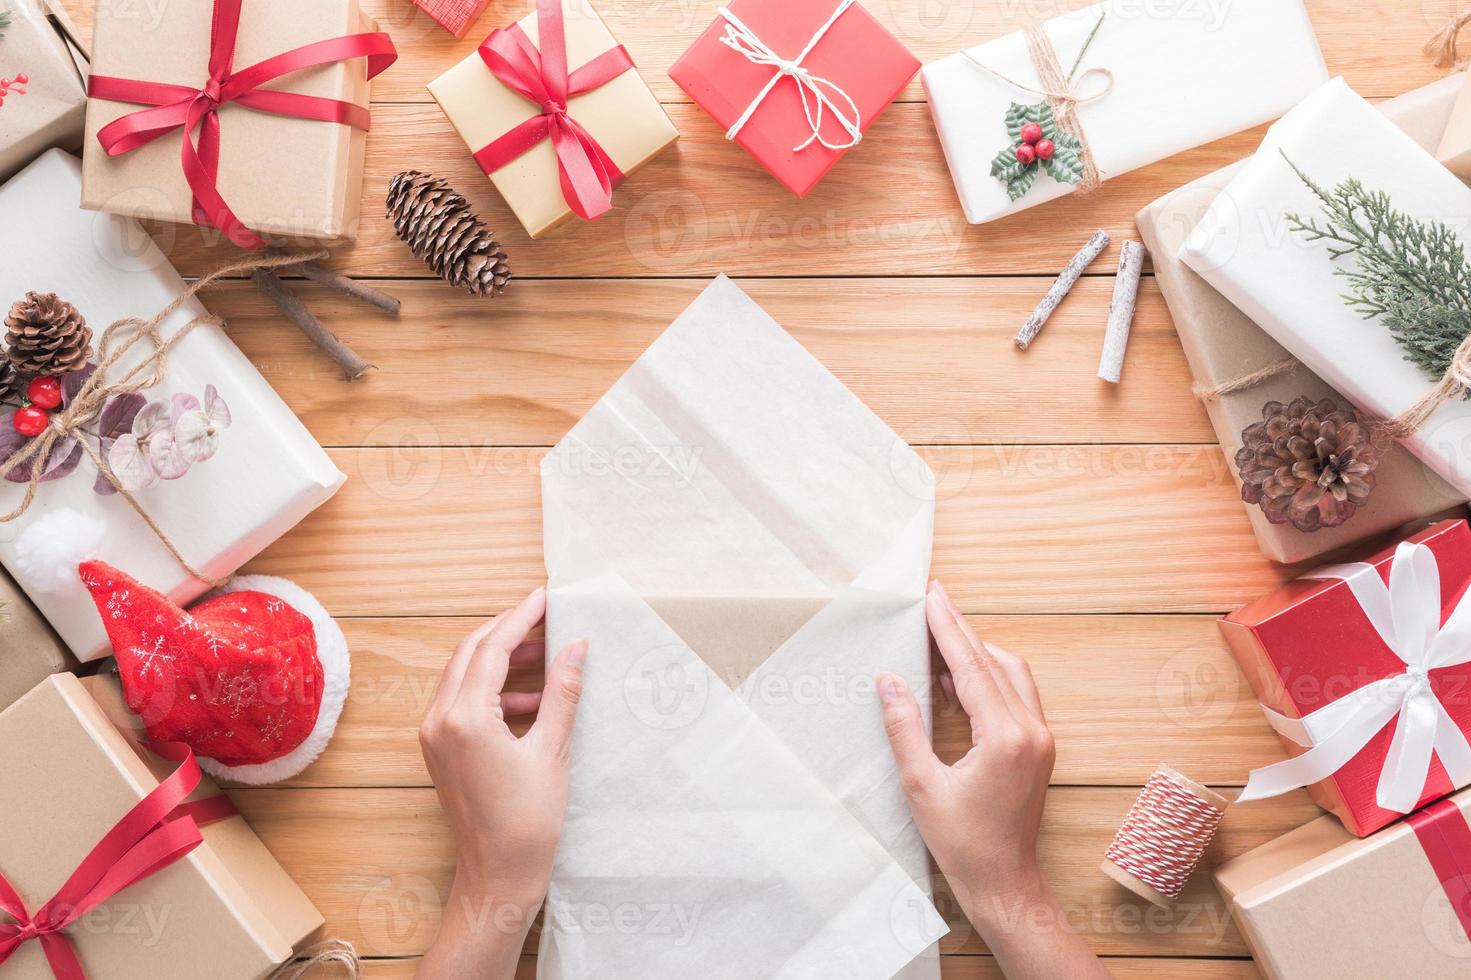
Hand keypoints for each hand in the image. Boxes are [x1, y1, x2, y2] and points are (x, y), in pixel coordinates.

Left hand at [417, 588, 588, 979]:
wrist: (497, 876)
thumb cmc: (527, 823)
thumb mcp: (553, 750)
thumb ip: (562, 692)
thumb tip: (576, 646)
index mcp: (464, 718)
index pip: (491, 648)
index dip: (520, 618)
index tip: (545, 597)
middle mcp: (439, 720)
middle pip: (470, 653)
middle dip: (508, 631)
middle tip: (546, 616)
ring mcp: (433, 736)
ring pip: (463, 674)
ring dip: (501, 659)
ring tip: (546, 654)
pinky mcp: (439, 750)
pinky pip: (462, 701)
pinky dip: (493, 688)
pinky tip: (532, 698)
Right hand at [878, 581, 1108, 979]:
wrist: (1005, 883)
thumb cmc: (963, 843)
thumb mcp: (921, 785)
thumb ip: (905, 727)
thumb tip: (889, 680)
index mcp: (1006, 737)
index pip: (973, 667)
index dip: (948, 629)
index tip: (932, 597)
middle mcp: (1032, 730)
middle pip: (994, 662)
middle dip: (961, 629)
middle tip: (935, 599)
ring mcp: (1041, 738)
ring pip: (1010, 674)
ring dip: (976, 652)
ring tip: (939, 635)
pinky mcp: (1038, 748)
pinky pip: (1015, 695)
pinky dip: (988, 677)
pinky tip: (958, 677)